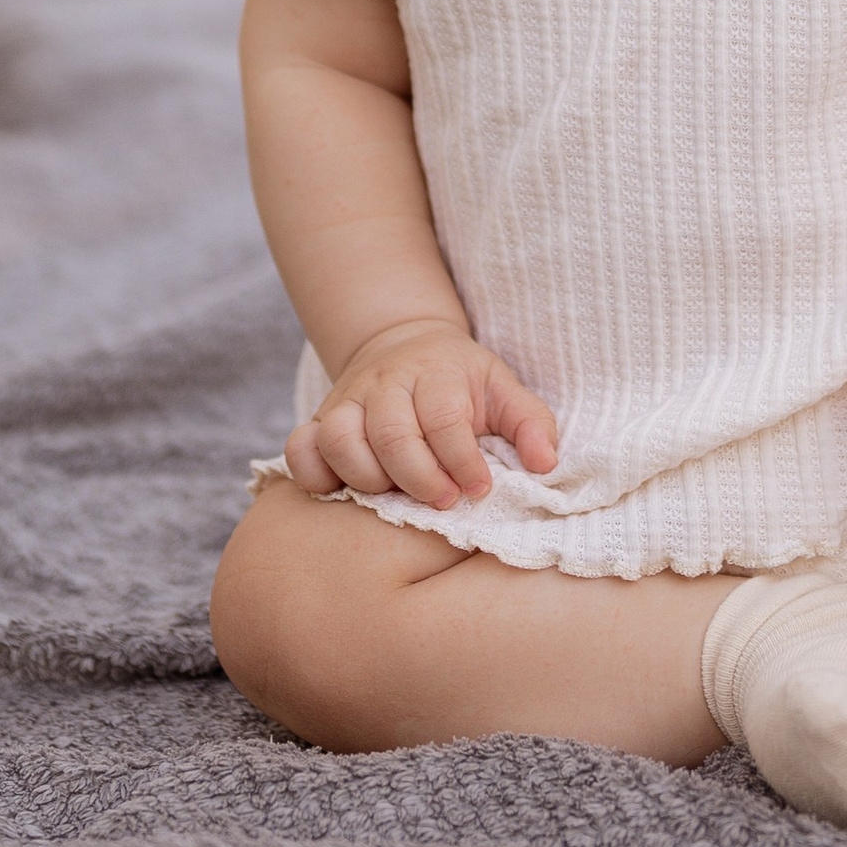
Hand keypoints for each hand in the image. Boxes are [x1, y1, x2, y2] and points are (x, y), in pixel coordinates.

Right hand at [284, 320, 558, 509]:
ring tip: (398, 498)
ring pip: (342, 441)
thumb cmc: (461, 383)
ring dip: (371, 480)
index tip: (480, 489)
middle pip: (392, 433)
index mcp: (435, 372)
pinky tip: (344, 493)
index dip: (461, 460)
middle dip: (420, 477)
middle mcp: (385, 383)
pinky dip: (315, 475)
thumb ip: (530, 423)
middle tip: (444, 501)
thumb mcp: (503, 389)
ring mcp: (347, 401)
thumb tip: (545, 463)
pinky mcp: (321, 421)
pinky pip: (301, 449)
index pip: (443, 417)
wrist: (404, 346)